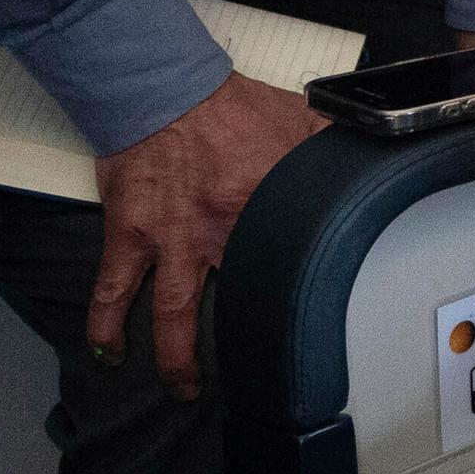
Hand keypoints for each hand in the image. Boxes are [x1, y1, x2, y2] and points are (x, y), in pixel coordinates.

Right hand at [88, 70, 324, 396]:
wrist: (162, 87)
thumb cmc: (229, 105)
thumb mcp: (299, 122)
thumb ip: (332, 148)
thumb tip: (371, 158)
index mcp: (266, 204)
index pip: (293, 261)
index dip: (304, 295)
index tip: (311, 324)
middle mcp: (218, 231)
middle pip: (237, 302)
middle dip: (244, 346)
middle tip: (251, 378)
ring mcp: (170, 238)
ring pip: (169, 313)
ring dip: (173, 355)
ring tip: (177, 386)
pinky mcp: (128, 233)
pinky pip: (111, 287)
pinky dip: (103, 321)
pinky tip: (106, 350)